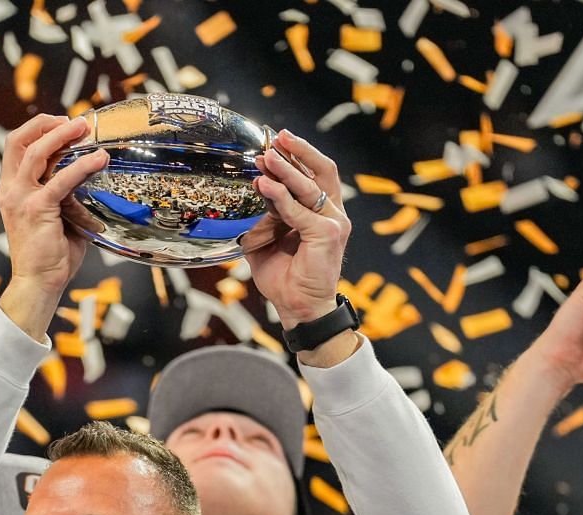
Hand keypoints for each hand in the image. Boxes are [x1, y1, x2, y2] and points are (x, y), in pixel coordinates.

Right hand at [0, 114, 106, 299]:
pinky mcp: (37, 209)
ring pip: (36, 152)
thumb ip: (66, 195)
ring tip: (84, 128)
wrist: (38, 283)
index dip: (36, 129)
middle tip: (74, 121)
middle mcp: (11, 190)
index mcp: (11, 190)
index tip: (61, 124)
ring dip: (61, 135)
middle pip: (19, 140)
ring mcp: (21, 198)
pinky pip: (61, 180)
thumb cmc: (49, 255)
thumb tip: (91, 181)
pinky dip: (82, 166)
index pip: (16, 146)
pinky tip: (99, 160)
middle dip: (46, 124)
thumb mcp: (56, 216)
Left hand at [244, 132, 350, 329]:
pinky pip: (299, 211)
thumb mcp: (267, 241)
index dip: (298, 156)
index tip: (275, 142)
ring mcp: (334, 223)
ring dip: (286, 169)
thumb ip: (263, 217)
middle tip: (277, 137)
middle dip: (300, 151)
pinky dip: (280, 197)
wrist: (299, 309)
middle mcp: (333, 214)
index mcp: (322, 214)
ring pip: (310, 187)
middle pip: (322, 170)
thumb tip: (249, 191)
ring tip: (267, 157)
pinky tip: (263, 185)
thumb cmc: (285, 279)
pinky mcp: (328, 234)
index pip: (314, 175)